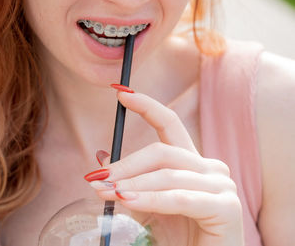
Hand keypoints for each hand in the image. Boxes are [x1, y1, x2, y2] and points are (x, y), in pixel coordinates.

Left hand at [84, 85, 243, 245]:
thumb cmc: (176, 237)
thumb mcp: (145, 203)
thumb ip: (129, 180)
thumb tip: (100, 158)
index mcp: (191, 164)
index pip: (169, 124)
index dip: (146, 106)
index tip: (120, 92)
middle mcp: (210, 169)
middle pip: (162, 152)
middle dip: (125, 165)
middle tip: (96, 179)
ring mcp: (222, 186)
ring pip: (167, 174)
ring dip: (131, 184)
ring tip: (105, 193)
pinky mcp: (227, 208)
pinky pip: (180, 198)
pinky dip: (151, 199)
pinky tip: (127, 201)